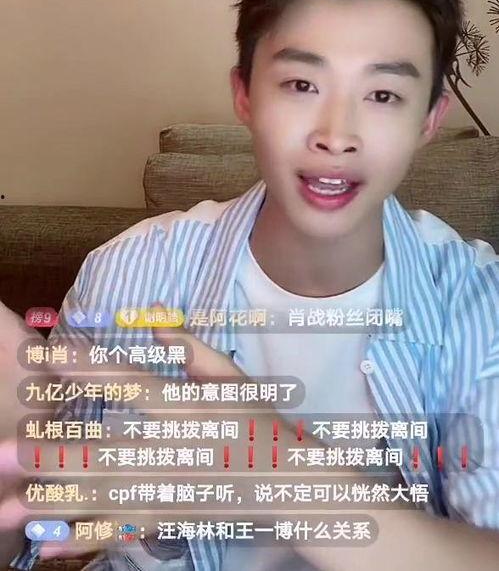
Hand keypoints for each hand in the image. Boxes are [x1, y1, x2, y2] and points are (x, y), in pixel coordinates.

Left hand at [0, 326, 245, 558]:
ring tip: (9, 500)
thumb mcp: (231, 377)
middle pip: (104, 452)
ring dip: (51, 500)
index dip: (89, 369)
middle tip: (3, 451)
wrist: (285, 484)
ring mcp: (167, 492)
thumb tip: (152, 320)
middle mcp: (173, 451)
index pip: (131, 383)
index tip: (49, 356)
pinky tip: (43, 542)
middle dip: (52, 454)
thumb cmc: (256, 421)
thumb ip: (191, 349)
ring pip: (101, 499)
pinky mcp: (164, 521)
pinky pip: (116, 531)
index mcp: (188, 408)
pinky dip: (78, 539)